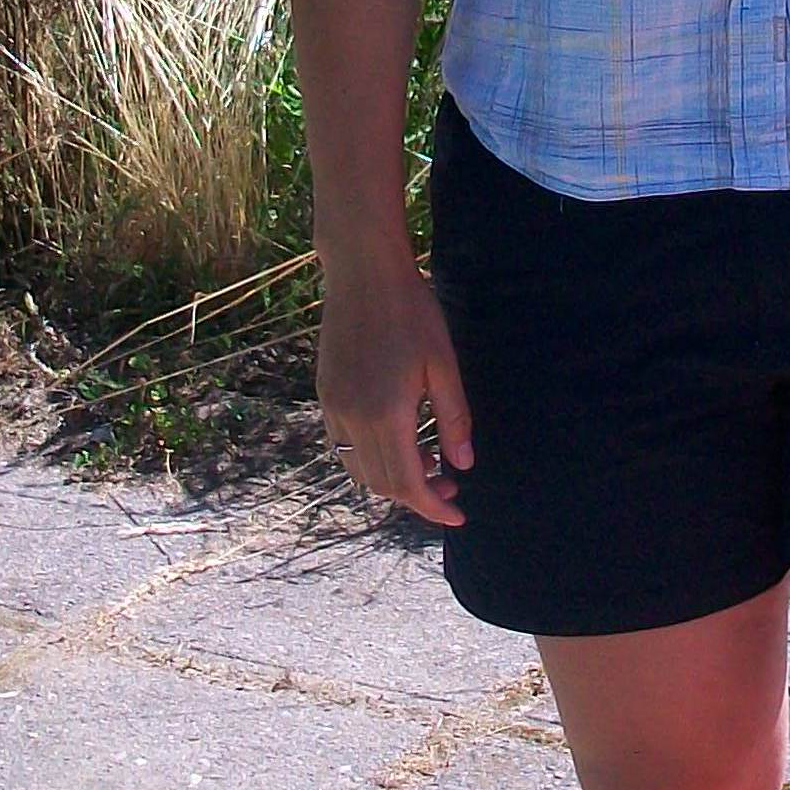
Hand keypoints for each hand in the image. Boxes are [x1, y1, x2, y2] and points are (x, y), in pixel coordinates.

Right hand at [316, 257, 473, 524]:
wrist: (363, 273)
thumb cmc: (412, 312)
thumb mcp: (444, 365)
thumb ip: (454, 419)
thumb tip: (463, 464)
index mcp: (386, 414)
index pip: (409, 483)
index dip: (433, 507)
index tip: (458, 515)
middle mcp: (353, 418)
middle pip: (383, 484)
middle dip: (418, 496)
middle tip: (452, 487)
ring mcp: (334, 407)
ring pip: (360, 470)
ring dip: (393, 480)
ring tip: (430, 465)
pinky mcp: (326, 394)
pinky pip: (344, 446)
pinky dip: (371, 459)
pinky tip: (399, 442)